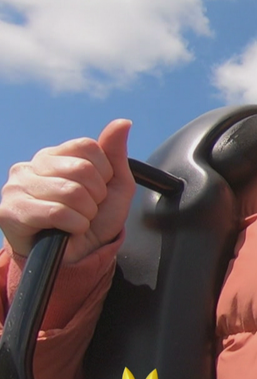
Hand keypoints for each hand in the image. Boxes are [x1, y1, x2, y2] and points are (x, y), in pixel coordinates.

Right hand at [0, 120, 135, 264]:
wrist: (76, 256)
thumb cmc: (92, 220)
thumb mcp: (114, 186)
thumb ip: (115, 154)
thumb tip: (123, 122)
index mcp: (54, 155)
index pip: (88, 147)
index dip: (104, 173)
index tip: (98, 191)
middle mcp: (31, 165)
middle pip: (81, 169)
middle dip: (95, 197)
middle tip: (86, 210)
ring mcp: (16, 187)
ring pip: (71, 192)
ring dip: (85, 214)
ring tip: (76, 221)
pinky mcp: (10, 211)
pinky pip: (57, 213)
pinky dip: (75, 226)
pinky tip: (67, 230)